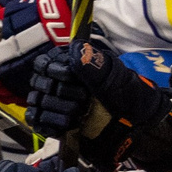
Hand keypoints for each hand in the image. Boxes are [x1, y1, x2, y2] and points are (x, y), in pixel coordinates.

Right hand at [29, 38, 171, 140]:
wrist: (135, 125)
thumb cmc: (128, 97)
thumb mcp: (114, 77)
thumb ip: (94, 63)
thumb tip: (76, 47)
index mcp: (72, 66)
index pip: (44, 64)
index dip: (54, 71)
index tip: (71, 77)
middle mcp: (59, 83)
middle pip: (39, 83)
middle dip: (60, 93)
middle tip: (82, 99)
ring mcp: (54, 103)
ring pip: (37, 102)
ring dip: (58, 109)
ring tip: (79, 115)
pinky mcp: (52, 122)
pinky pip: (36, 120)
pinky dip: (50, 123)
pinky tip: (68, 125)